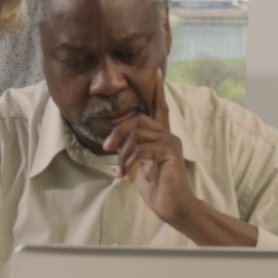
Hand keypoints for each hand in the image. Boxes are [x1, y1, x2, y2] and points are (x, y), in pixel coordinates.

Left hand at [102, 71, 192, 222]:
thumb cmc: (154, 187)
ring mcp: (171, 142)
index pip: (160, 107)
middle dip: (117, 132)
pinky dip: (131, 164)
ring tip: (121, 172)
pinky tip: (129, 178)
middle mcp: (168, 134)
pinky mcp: (170, 152)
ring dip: (123, 155)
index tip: (157, 71)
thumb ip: (130, 150)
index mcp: (160, 135)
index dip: (158, 90)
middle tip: (106, 148)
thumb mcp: (137, 165)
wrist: (172, 206)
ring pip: (136, 136)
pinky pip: (142, 149)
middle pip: (136, 119)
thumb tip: (113, 144)